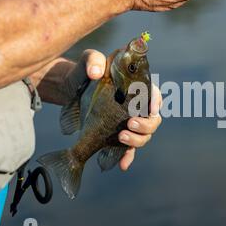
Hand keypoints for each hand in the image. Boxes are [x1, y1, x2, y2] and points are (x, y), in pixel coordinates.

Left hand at [79, 49, 162, 170]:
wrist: (69, 90)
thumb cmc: (83, 72)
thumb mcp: (87, 61)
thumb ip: (93, 60)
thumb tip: (96, 72)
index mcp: (136, 87)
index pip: (154, 93)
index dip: (156, 102)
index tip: (151, 109)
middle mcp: (137, 106)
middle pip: (153, 119)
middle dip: (146, 124)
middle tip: (130, 124)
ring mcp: (129, 122)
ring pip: (144, 136)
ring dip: (137, 140)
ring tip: (121, 137)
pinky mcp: (118, 134)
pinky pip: (128, 149)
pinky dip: (128, 157)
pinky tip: (122, 165)